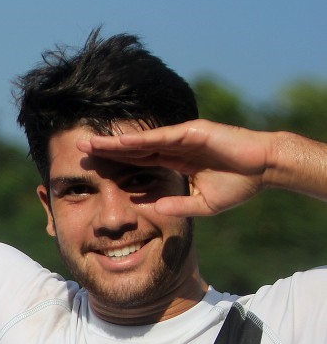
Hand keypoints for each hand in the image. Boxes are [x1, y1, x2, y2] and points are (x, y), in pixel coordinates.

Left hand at [81, 119, 275, 216]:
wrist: (265, 170)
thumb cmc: (239, 185)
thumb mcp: (202, 204)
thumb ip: (178, 207)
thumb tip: (154, 211)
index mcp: (173, 162)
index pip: (136, 163)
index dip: (114, 164)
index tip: (91, 167)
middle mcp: (173, 147)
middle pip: (132, 148)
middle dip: (106, 148)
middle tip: (79, 149)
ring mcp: (181, 138)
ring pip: (140, 140)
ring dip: (115, 141)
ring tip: (90, 143)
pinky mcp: (193, 132)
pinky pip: (161, 137)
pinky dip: (140, 139)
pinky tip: (119, 141)